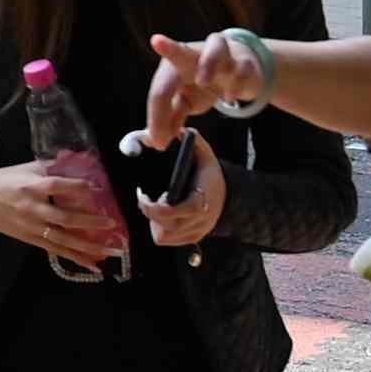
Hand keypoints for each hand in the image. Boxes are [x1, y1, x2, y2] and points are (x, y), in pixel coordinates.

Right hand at [0, 158, 131, 270]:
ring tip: (111, 251)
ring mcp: (31, 226)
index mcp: (30, 186)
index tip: (96, 188)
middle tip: (111, 224)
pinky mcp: (30, 239)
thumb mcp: (25, 168)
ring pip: (63, 239)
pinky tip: (93, 264)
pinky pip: (56, 250)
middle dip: (89, 223)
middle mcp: (32, 208)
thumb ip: (50, 166)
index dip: (77, 187)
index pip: (56, 186)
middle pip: (63, 218)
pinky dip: (75, 258)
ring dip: (88, 246)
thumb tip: (78, 158)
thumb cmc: (4, 180)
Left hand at [137, 127, 226, 249]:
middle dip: (150, 212)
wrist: (227, 193)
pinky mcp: (193, 238)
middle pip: (166, 226)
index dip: (153, 207)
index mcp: (201, 200)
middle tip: (147, 197)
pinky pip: (168, 241)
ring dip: (154, 222)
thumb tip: (178, 131)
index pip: (174, 212)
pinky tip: (163, 216)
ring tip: (157, 206)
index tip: (143, 195)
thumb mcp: (204, 154)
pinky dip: (160, 230)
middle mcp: (201, 220)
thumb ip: (192, 141)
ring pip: (164, 236)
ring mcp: (198, 231)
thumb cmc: (208, 173)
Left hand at [142, 30, 259, 135]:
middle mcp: (195, 55)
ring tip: (202, 81)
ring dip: (208, 63)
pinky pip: (242, 68)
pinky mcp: (245, 62)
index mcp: (174, 66)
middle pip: (181, 50)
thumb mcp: (186, 102)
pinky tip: (231, 97)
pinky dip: (237, 82)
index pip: (161, 90)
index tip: (158, 142)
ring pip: (216, 47)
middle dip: (170, 48)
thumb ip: (172, 118)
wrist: (241, 71)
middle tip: (156, 42)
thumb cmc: (204, 84)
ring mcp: (222, 55)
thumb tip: (157, 141)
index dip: (158, 116)